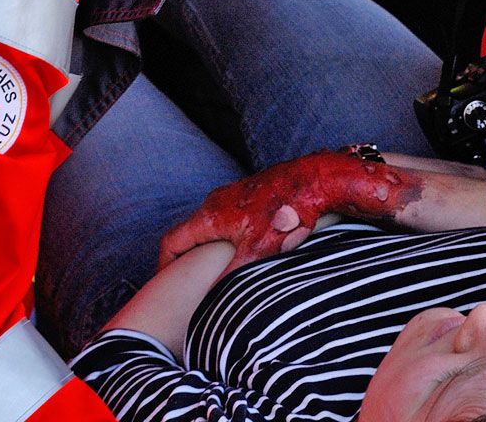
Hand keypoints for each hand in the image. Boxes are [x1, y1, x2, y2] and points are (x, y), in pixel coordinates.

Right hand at [158, 149, 422, 272]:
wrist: (321, 178)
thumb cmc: (288, 212)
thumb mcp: (258, 252)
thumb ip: (231, 280)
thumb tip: (213, 307)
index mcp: (209, 215)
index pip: (171, 243)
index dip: (164, 268)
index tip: (164, 287)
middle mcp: (217, 201)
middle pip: (191, 235)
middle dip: (189, 261)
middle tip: (191, 285)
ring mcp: (237, 195)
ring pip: (215, 227)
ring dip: (213, 249)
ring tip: (219, 273)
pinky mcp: (257, 194)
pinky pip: (234, 220)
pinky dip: (233, 238)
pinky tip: (252, 253)